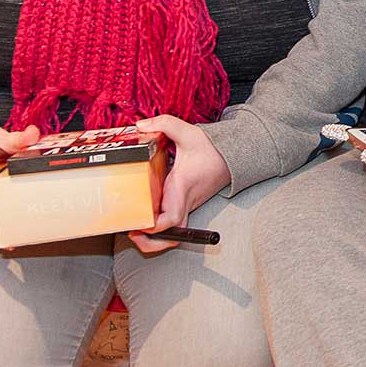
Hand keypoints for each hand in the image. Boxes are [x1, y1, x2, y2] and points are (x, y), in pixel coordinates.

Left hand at [130, 116, 232, 253]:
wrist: (233, 154)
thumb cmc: (212, 148)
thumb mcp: (188, 132)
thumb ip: (164, 124)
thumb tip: (141, 125)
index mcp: (182, 187)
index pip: (171, 217)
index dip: (154, 226)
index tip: (139, 224)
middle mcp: (184, 201)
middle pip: (172, 237)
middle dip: (150, 243)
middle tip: (132, 233)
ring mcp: (186, 205)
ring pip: (174, 235)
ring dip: (155, 241)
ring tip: (136, 232)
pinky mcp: (186, 204)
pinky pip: (173, 225)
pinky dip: (160, 230)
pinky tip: (146, 220)